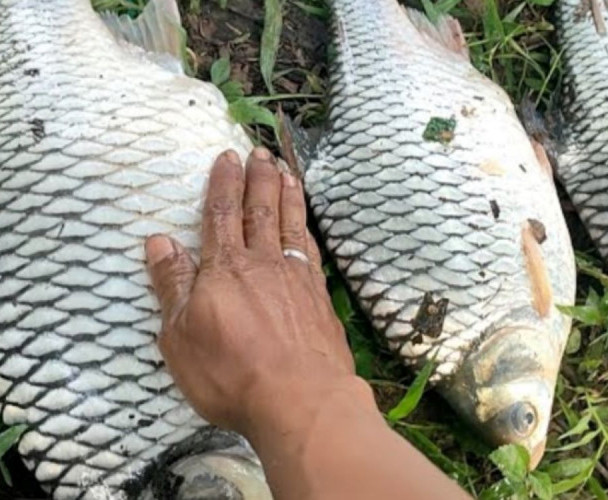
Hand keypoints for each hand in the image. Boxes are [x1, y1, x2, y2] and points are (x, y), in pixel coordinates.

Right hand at [144, 148, 363, 436]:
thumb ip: (171, 285)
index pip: (222, 214)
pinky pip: (312, 250)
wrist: (301, 399)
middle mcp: (263, 263)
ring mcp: (296, 278)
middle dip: (259, 177)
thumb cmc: (232, 374)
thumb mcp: (180, 336)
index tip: (227, 156)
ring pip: (291, 224)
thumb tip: (159, 241)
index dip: (224, 183)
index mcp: (225, 269)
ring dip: (287, 194)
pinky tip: (306, 224)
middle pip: (261, 210)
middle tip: (260, 152)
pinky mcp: (320, 297)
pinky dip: (307, 229)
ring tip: (286, 171)